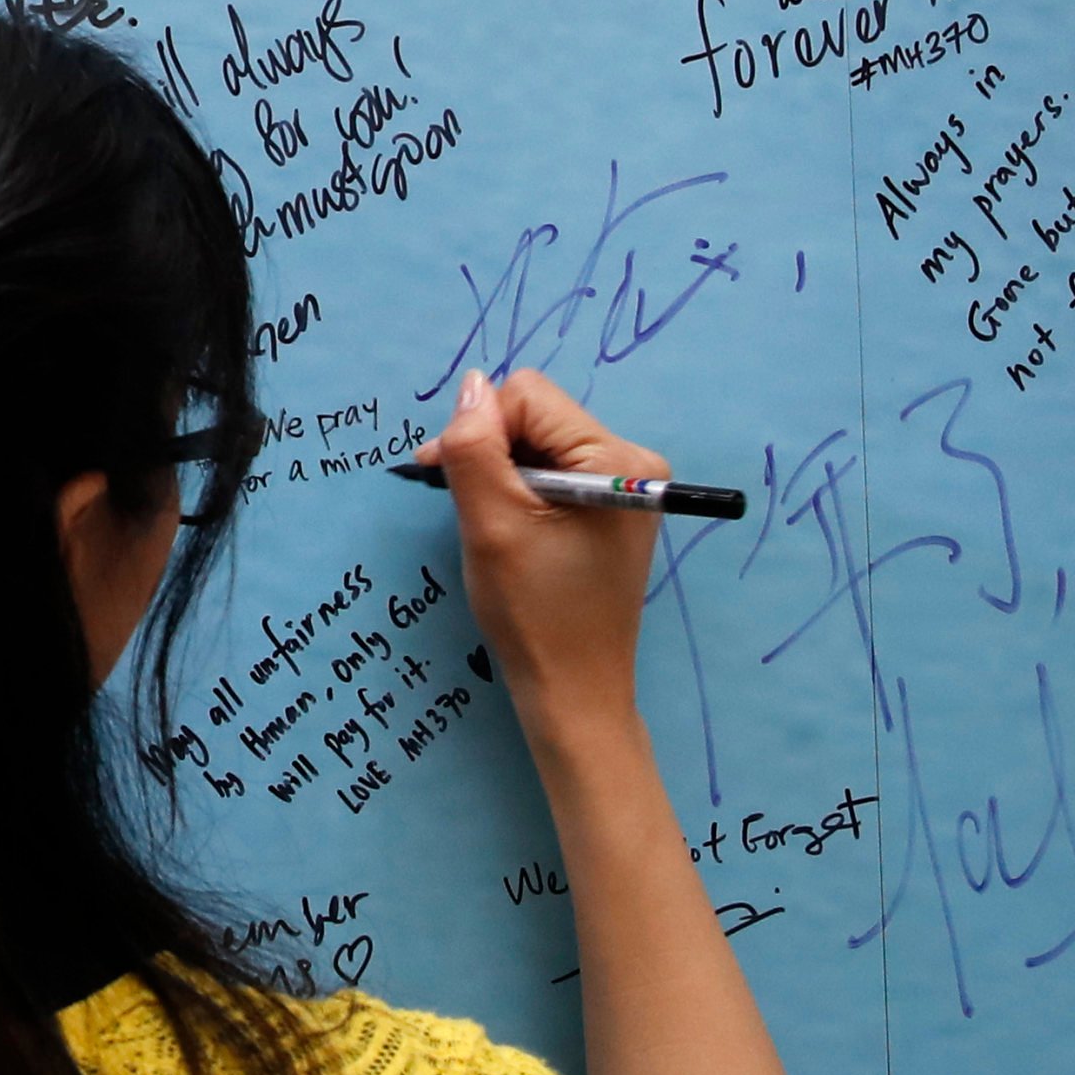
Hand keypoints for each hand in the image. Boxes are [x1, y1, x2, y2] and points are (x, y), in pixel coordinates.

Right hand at [435, 367, 661, 756]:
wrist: (572, 689)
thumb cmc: (533, 610)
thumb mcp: (491, 523)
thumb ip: (474, 447)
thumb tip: (470, 385)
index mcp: (616, 458)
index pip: (528, 397)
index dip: (479, 427)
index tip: (443, 474)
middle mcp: (631, 460)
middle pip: (535, 415)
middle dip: (489, 448)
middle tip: (462, 501)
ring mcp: (623, 484)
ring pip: (538, 440)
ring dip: (499, 470)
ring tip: (485, 519)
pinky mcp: (610, 506)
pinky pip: (551, 469)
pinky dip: (517, 488)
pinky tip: (507, 525)